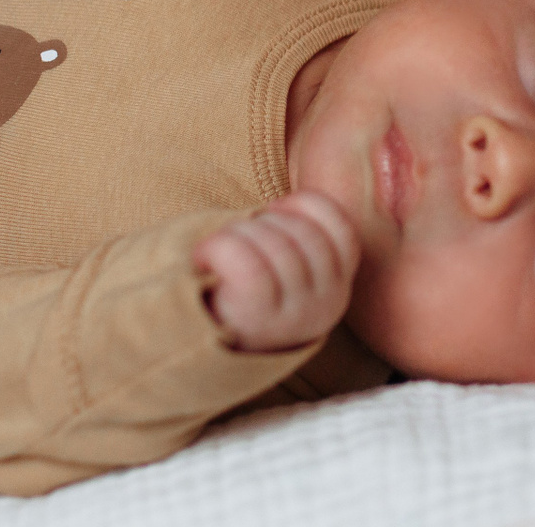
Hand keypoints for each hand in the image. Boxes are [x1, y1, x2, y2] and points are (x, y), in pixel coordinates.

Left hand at [192, 194, 359, 352]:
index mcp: (338, 286)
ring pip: (273, 243)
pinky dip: (220, 249)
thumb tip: (317, 185)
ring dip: (235, 236)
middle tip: (236, 241)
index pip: (339, 225)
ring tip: (217, 254)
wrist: (194, 349)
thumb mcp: (286, 268)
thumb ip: (302, 237)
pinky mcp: (262, 318)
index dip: (299, 207)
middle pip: (302, 231)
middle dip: (260, 223)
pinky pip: (248, 263)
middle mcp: (329, 304)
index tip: (270, 217)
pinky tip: (205, 258)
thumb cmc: (238, 293)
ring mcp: (298, 314)